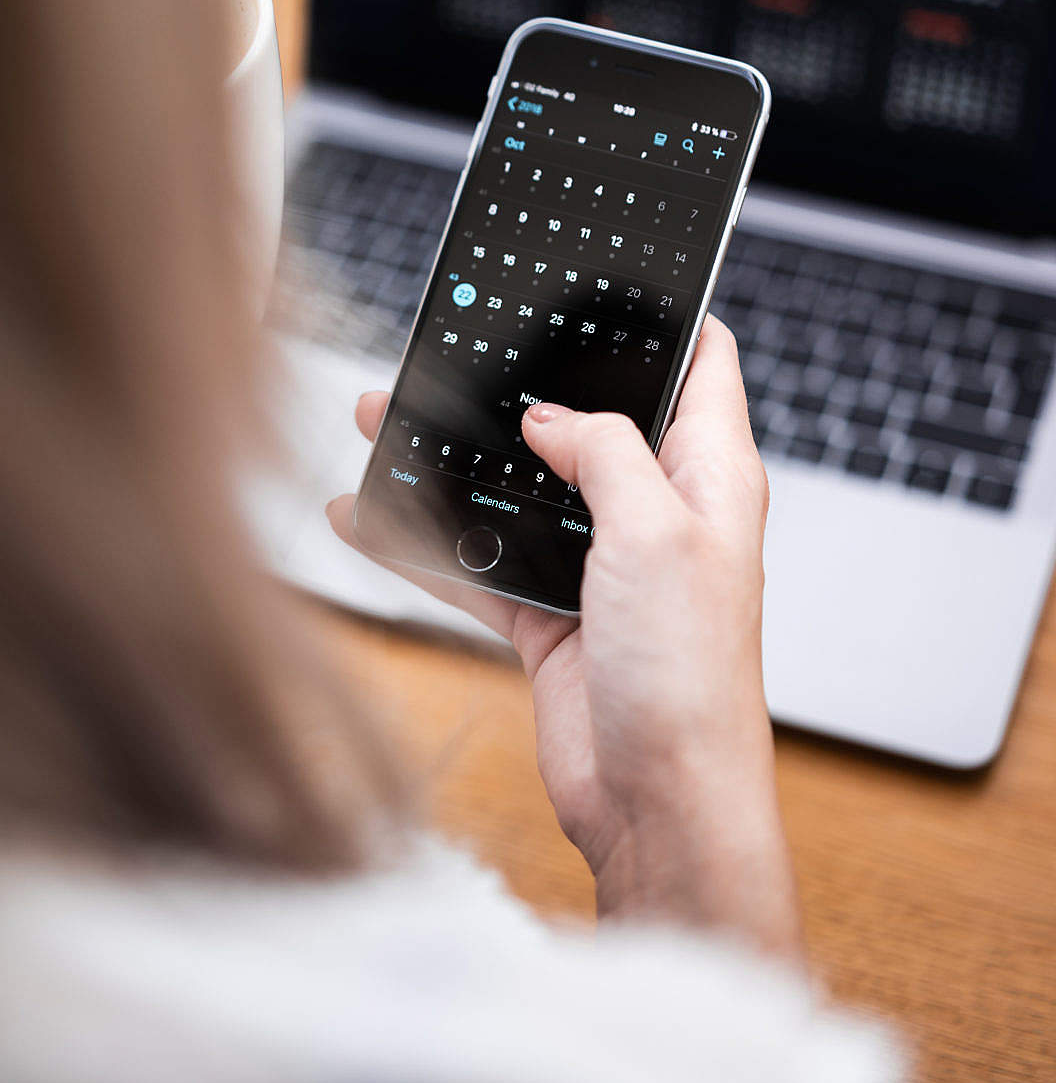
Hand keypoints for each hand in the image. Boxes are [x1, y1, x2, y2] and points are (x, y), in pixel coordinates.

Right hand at [327, 316, 801, 957]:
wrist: (659, 803)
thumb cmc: (691, 678)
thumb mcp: (656, 532)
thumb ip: (605, 452)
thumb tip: (551, 414)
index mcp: (710, 477)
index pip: (703, 367)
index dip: (668, 317)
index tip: (615, 278)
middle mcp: (658, 511)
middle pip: (588, 420)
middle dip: (527, 382)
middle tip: (465, 346)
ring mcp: (603, 563)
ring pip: (522, 486)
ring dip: (459, 457)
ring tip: (387, 418)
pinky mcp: (553, 614)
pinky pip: (482, 558)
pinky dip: (429, 539)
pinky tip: (370, 515)